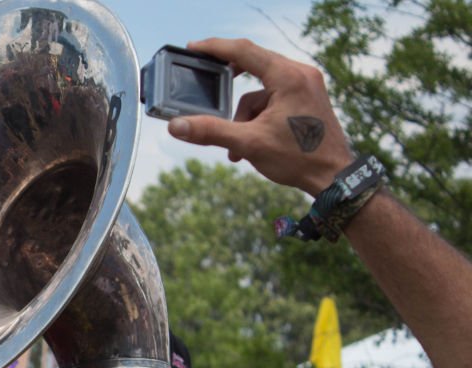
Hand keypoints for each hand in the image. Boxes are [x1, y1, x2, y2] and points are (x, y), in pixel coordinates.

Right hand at [165, 38, 354, 194]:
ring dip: (244, 116)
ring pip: (261, 91)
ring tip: (239, 147)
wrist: (334, 176)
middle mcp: (301, 74)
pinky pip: (273, 100)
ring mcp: (306, 85)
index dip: (215, 48)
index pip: (245, 51)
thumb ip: (211, 131)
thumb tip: (177, 126)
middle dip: (228, 84)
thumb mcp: (249, 144)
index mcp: (289, 77)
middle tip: (206, 81)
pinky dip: (258, 119)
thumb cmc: (299, 158)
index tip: (193, 47)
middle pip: (254, 66)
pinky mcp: (307, 98)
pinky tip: (253, 143)